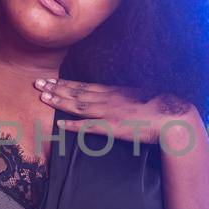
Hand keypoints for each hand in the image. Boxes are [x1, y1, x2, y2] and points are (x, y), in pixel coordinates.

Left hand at [34, 77, 200, 150]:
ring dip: (59, 101)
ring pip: (78, 105)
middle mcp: (108, 98)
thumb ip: (125, 96)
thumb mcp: (139, 95)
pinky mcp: (112, 127)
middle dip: (55, 88)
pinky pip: (88, 127)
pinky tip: (60, 125)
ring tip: (42, 97)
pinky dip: (73, 125)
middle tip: (37, 83)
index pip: (84, 86)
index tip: (51, 80)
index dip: (66, 84)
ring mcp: (108, 112)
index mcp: (114, 91)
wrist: (172, 117)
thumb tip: (118, 97)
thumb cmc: (160, 107)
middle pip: (76, 92)